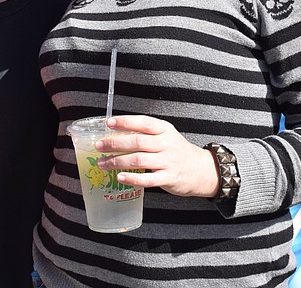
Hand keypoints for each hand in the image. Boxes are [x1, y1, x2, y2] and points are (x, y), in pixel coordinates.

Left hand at [94, 115, 219, 197]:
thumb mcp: (166, 136)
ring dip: (118, 162)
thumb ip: (146, 134)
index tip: (109, 123)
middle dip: (115, 143)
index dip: (125, 122)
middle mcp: (167, 143)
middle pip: (138, 142)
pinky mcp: (169, 178)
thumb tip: (116, 134)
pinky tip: (120, 177)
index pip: (143, 123)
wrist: (201, 170)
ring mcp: (168, 161)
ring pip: (139, 160)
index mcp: (164, 130)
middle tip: (99, 146)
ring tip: (103, 163)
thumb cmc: (177, 151)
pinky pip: (148, 179)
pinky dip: (132, 179)